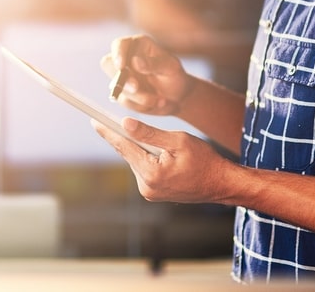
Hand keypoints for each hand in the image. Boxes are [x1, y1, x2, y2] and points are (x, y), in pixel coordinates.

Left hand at [92, 117, 231, 203]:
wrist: (220, 183)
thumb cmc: (204, 160)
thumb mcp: (178, 140)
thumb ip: (150, 133)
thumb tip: (126, 123)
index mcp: (151, 173)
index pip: (124, 147)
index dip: (108, 132)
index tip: (94, 121)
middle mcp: (146, 186)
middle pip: (129, 154)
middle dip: (127, 137)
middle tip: (118, 121)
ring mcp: (149, 192)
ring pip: (137, 161)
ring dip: (142, 149)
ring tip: (161, 143)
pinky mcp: (154, 193)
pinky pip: (144, 169)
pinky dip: (148, 158)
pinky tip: (162, 154)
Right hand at [100, 34, 193, 115]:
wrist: (178, 97)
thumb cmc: (175, 76)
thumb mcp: (170, 68)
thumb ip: (154, 63)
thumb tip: (135, 61)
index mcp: (138, 45)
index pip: (120, 44)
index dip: (117, 53)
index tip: (121, 66)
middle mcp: (127, 60)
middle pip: (108, 64)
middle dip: (121, 78)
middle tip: (136, 87)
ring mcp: (123, 78)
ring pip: (117, 86)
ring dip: (137, 96)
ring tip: (159, 99)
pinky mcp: (124, 94)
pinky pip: (125, 101)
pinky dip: (141, 105)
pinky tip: (156, 103)